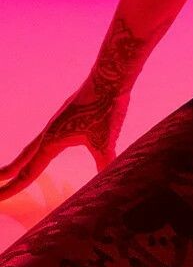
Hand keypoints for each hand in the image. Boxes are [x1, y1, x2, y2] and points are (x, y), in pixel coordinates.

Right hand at [0, 75, 130, 202]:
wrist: (108, 78)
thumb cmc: (105, 108)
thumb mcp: (105, 141)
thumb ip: (103, 164)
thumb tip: (108, 181)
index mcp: (52, 142)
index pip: (27, 172)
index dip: (12, 188)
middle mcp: (49, 133)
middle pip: (23, 159)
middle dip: (7, 175)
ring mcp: (57, 123)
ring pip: (33, 147)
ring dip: (21, 161)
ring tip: (11, 171)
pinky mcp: (67, 116)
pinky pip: (46, 138)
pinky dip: (38, 149)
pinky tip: (47, 148)